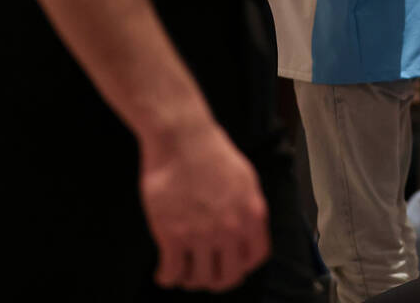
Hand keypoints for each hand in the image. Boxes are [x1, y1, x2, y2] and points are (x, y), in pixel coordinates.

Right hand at [139, 120, 270, 290]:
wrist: (182, 139)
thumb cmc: (212, 152)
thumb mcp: (246, 179)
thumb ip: (248, 208)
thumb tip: (246, 229)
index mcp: (252, 215)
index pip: (256, 257)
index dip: (243, 265)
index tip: (232, 264)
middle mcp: (230, 230)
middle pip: (228, 277)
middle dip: (217, 280)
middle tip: (206, 274)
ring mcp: (201, 235)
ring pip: (199, 280)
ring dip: (191, 280)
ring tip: (184, 272)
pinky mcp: (171, 236)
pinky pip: (172, 272)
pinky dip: (167, 277)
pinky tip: (164, 272)